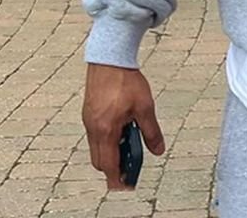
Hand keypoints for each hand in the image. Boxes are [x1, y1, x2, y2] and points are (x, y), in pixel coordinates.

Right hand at [82, 63, 165, 189]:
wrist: (109, 60)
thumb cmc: (126, 81)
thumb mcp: (145, 107)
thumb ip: (151, 132)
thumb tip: (158, 150)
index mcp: (106, 130)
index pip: (108, 164)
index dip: (117, 177)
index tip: (126, 186)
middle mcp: (93, 128)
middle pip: (99, 160)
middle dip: (114, 168)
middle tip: (131, 168)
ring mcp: (88, 121)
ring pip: (96, 148)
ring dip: (111, 153)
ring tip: (130, 147)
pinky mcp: (88, 113)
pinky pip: (95, 136)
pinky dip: (106, 141)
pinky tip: (122, 130)